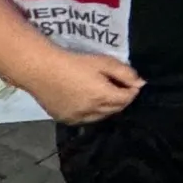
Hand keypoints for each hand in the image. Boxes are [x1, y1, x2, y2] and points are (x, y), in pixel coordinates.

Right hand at [29, 51, 143, 123]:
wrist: (42, 70)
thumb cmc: (74, 63)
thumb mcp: (103, 62)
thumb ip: (125, 73)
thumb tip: (140, 83)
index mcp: (103, 96)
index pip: (127, 99)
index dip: (132, 90)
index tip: (132, 83)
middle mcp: (92, 111)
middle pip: (116, 109)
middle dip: (122, 99)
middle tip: (120, 87)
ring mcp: (78, 118)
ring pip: (102, 116)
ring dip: (108, 107)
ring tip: (105, 94)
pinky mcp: (66, 120)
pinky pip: (86, 119)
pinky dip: (92, 113)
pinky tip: (89, 102)